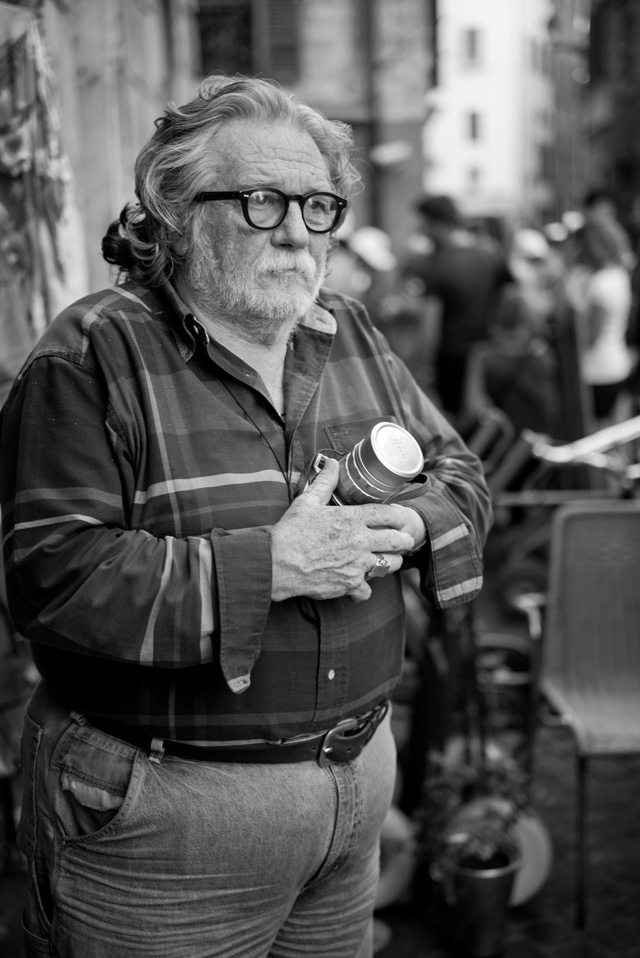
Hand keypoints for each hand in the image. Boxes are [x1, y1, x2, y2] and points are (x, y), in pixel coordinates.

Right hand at [270, 458, 415, 602]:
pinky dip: (364, 588)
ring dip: (391, 562)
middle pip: (397, 541)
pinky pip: (368, 590)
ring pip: (390, 565)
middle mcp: (360, 541)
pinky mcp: (350, 584)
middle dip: (405, 541)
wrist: (278, 563)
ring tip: (386, 560)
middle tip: (404, 541)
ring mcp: (357, 564)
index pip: (387, 514)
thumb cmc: (291, 531)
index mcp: (352, 519)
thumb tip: (331, 462)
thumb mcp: (307, 502)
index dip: (398, 516)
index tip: (400, 518)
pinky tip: (358, 584)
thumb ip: (324, 482)